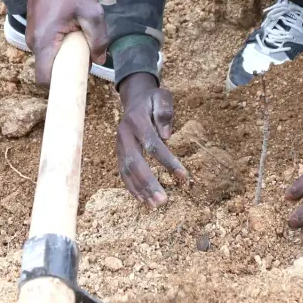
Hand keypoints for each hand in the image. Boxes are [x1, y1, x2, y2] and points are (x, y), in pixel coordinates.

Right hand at [0, 0, 105, 83]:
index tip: (79, 79)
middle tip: (88, 51)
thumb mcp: (92, 11)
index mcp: (43, 43)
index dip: (62, 85)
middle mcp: (34, 44)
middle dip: (71, 67)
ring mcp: (33, 37)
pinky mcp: (37, 30)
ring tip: (82, 34)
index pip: (46, 80)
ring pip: (52, 57)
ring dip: (69, 53)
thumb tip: (100, 59)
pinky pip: (51, 47)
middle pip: (51, 70)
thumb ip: (98, 37)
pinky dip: (64, 44)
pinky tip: (75, 27)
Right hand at [116, 73, 187, 205]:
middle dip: (149, 183)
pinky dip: (132, 188)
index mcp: (137, 121)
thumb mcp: (161, 97)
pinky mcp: (119, 153)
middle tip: (164, 200)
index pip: (153, 144)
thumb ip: (164, 112)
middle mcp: (125, 135)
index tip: (183, 176)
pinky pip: (123, 173)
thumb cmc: (152, 100)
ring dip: (140, 190)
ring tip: (155, 205)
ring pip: (127, 171)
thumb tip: (167, 136)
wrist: (133, 99)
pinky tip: (142, 200)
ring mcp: (119, 145)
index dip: (168, 161)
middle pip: (135, 162)